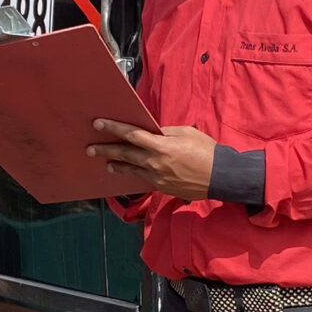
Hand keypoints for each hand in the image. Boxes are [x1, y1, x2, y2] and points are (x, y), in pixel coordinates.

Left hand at [87, 120, 216, 200]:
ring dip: (117, 165)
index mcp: (161, 146)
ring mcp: (157, 177)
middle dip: (106, 150)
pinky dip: (135, 173)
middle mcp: (155, 163)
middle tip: (90, 148)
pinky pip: (144, 178)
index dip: (113, 128)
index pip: (131, 134)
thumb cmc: (206, 151)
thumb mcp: (186, 133)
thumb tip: (153, 132)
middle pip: (125, 154)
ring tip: (106, 163)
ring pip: (131, 170)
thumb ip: (166, 132)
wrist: (221, 177)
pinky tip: (129, 171)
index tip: (98, 124)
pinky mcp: (161, 187)